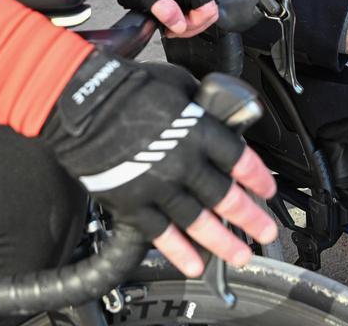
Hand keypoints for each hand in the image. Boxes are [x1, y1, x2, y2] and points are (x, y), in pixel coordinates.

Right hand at [42, 56, 277, 276]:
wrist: (80, 104)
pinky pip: (160, 233)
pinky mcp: (131, 203)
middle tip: (265, 232)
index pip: (239, 160)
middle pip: (225, 197)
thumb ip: (200, 104)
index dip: (257, 178)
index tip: (267, 191)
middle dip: (250, 218)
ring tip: (240, 255)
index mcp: (198, 130)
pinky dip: (179, 251)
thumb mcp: (177, 83)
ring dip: (223, 242)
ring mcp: (157, 186)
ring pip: (198, 222)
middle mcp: (183, 162)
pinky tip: (194, 264)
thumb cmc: (126, 87)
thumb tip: (213, 111)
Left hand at [104, 0, 218, 36]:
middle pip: (209, 15)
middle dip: (191, 27)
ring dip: (188, 26)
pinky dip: (186, 22)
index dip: (193, 24)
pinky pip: (198, 14)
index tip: (175, 27)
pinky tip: (172, 21)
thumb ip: (161, 5)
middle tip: (171, 29)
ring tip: (169, 26)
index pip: (208, 10)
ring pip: (205, 16)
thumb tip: (179, 24)